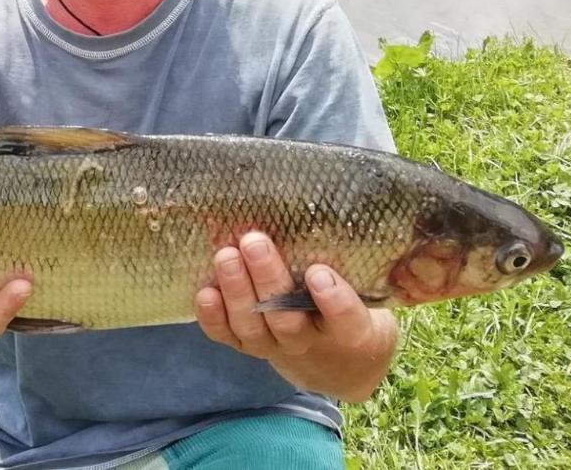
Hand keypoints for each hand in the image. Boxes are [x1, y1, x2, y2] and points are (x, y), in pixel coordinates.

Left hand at [194, 231, 397, 401]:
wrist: (335, 360)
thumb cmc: (349, 308)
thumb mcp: (365, 290)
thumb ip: (351, 262)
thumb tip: (330, 210)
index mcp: (348, 330)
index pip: (345, 319)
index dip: (333, 299)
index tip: (318, 271)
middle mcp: (308, 341)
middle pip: (287, 319)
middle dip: (267, 279)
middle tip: (254, 242)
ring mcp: (274, 346)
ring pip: (252, 327)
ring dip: (236, 291)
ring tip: (226, 255)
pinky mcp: (247, 345)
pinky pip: (227, 336)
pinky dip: (213, 316)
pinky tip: (205, 291)